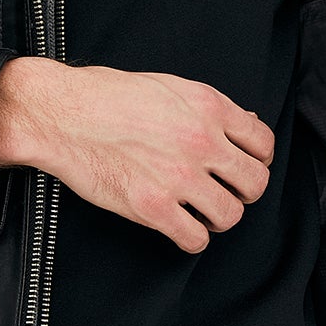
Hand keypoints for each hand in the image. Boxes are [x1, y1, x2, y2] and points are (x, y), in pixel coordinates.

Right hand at [0, 57, 275, 253]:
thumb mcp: (169, 86)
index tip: (241, 167)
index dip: (257, 159)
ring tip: (201, 212)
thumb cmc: (107, 95)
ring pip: (231, 215)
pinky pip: (195, 239)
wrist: (61, 113)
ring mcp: (178, 176)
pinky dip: (192, 238)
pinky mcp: (153, 207)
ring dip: (218, 218)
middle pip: (255, 183)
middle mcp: (201, 141)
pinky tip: (179, 227)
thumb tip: (248, 126)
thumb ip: (211, 108)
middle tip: (224, 192)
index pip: (264, 144)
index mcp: (208, 107)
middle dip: (243, 192)